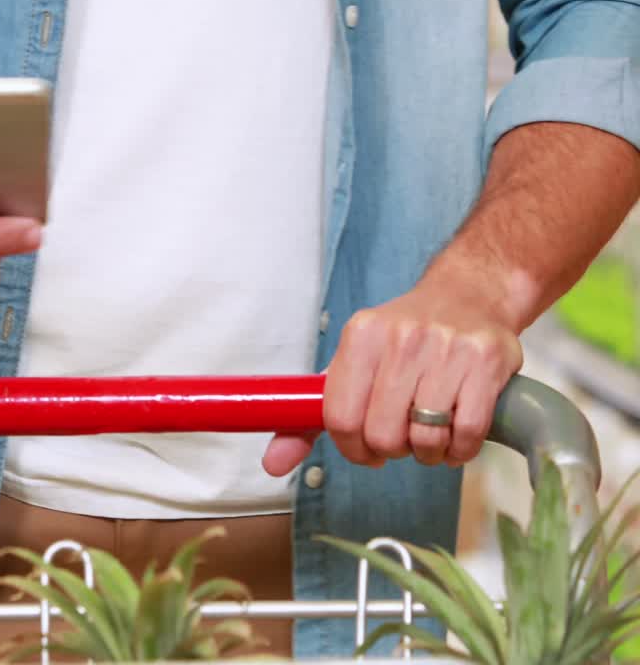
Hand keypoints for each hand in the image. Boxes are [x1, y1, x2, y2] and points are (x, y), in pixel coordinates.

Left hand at [262, 282, 522, 475]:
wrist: (468, 296)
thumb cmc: (402, 342)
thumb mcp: (350, 366)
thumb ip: (308, 417)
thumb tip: (273, 464)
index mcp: (361, 337)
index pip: (340, 419)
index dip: (353, 448)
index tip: (364, 450)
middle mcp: (402, 339)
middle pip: (383, 434)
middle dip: (390, 451)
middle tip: (400, 440)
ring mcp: (447, 349)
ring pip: (426, 437)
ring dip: (427, 453)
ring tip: (428, 435)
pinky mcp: (487, 362)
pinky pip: (467, 433)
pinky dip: (459, 450)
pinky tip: (454, 438)